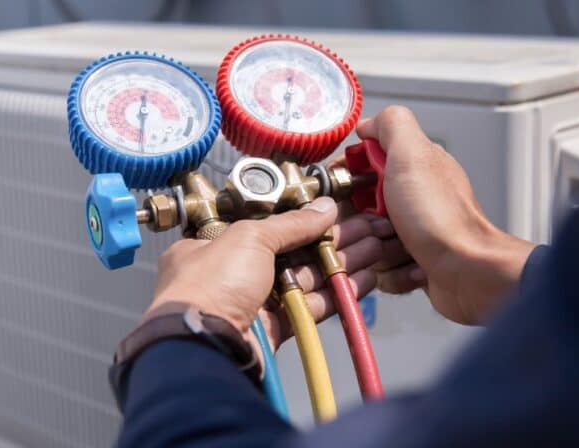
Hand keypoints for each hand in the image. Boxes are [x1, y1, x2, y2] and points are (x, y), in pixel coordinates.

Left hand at [144, 197, 383, 350]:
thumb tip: (324, 208)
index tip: (333, 213)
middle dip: (330, 241)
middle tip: (365, 230)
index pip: (263, 226)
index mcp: (212, 246)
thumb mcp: (250, 237)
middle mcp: (230, 275)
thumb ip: (291, 223)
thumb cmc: (209, 285)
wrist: (204, 345)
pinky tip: (363, 281)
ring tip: (375, 250)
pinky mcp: (271, 330)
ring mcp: (251, 304)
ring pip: (304, 280)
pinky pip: (308, 308)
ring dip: (339, 265)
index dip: (300, 219)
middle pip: (290, 253)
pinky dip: (335, 294)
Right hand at [356, 106, 534, 323]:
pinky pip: (381, 270)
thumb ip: (391, 125)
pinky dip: (392, 273)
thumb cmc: (443, 219)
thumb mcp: (413, 155)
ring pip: (367, 242)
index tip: (346, 190)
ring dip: (376, 251)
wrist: (470, 271)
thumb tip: (369, 123)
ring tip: (401, 249)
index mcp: (411, 168)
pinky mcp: (413, 263)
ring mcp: (413, 232)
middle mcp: (413, 199)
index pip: (360, 167)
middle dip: (359, 222)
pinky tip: (411, 267)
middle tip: (378, 224)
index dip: (347, 179)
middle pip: (357, 209)